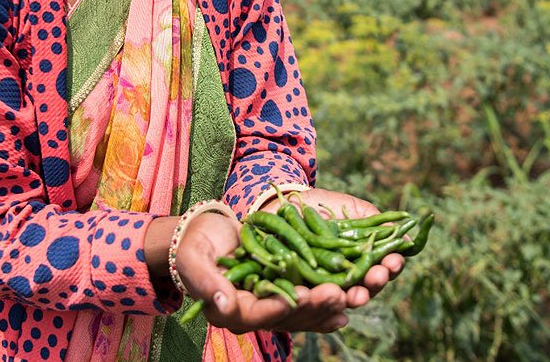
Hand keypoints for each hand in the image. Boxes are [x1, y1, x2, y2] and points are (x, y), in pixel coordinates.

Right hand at [174, 212, 352, 332]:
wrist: (207, 234)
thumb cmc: (195, 244)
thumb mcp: (195, 259)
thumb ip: (207, 281)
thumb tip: (224, 304)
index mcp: (227, 311)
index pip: (255, 314)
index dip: (278, 307)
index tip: (299, 297)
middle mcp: (252, 314)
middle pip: (287, 317)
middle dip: (314, 306)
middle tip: (337, 292)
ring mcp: (271, 305)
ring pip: (303, 313)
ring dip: (329, 304)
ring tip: (354, 294)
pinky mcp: (284, 294)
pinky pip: (309, 305)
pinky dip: (330, 304)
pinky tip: (352, 300)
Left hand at [257, 188, 406, 308]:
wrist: (286, 205)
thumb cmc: (324, 207)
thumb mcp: (354, 210)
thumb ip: (378, 224)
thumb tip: (407, 239)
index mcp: (361, 264)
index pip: (380, 272)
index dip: (389, 269)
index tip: (394, 261)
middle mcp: (344, 281)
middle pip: (363, 291)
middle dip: (373, 285)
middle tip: (377, 276)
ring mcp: (322, 289)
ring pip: (339, 302)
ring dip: (350, 299)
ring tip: (356, 294)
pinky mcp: (297, 293)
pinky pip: (309, 304)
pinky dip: (318, 304)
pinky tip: (328, 299)